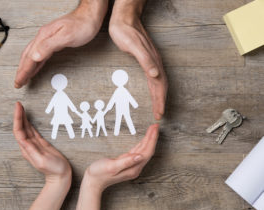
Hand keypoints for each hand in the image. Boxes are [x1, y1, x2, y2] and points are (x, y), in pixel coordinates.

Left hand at [13, 102, 71, 184]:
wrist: (60, 176)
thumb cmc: (53, 169)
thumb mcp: (42, 161)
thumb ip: (32, 151)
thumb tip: (23, 140)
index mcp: (27, 149)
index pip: (19, 131)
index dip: (17, 118)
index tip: (18, 107)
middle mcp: (28, 146)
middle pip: (20, 128)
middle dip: (18, 115)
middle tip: (18, 104)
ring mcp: (34, 144)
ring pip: (25, 128)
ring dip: (22, 118)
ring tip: (20, 108)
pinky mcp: (40, 144)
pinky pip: (32, 131)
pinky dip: (29, 123)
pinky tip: (27, 118)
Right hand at [15, 0, 107, 87]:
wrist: (90, 16)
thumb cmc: (82, 25)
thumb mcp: (66, 36)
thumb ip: (49, 46)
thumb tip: (35, 56)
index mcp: (44, 36)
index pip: (29, 57)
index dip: (23, 71)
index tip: (18, 81)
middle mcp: (43, 37)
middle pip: (27, 56)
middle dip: (21, 71)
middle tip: (18, 82)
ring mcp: (48, 39)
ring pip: (32, 56)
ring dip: (26, 67)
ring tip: (23, 77)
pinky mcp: (54, 41)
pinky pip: (40, 55)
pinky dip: (35, 63)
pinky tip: (35, 67)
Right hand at [83, 124, 158, 192]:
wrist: (93, 181)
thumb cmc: (100, 173)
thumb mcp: (112, 166)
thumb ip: (127, 161)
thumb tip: (140, 156)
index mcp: (133, 168)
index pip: (147, 152)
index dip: (152, 140)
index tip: (154, 129)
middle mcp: (135, 168)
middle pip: (147, 151)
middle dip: (152, 138)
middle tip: (155, 126)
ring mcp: (132, 166)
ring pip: (144, 151)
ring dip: (148, 140)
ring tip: (152, 130)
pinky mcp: (127, 163)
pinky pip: (138, 152)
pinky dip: (142, 144)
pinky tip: (144, 140)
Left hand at [109, 0, 167, 119]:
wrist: (124, 18)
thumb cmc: (126, 32)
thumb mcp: (133, 46)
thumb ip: (145, 60)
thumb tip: (156, 75)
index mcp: (153, 61)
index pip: (159, 85)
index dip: (160, 100)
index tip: (159, 113)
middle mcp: (154, 62)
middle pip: (161, 86)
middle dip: (161, 102)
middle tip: (159, 115)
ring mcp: (151, 60)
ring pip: (158, 82)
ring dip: (159, 96)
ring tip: (158, 107)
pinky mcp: (146, 59)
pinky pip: (153, 77)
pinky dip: (154, 87)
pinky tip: (152, 90)